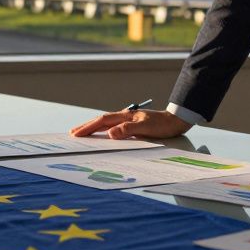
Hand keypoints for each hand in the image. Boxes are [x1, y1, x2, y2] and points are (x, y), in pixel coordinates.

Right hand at [69, 109, 190, 139]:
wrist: (176, 121)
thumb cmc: (163, 125)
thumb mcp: (146, 128)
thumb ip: (128, 130)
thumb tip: (110, 133)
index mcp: (126, 116)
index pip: (103, 121)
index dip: (89, 127)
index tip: (77, 134)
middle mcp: (125, 116)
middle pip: (101, 120)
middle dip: (87, 126)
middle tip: (73, 133)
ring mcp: (128, 120)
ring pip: (106, 123)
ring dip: (94, 128)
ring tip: (82, 133)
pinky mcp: (132, 125)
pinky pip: (113, 127)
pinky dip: (103, 130)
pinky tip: (102, 134)